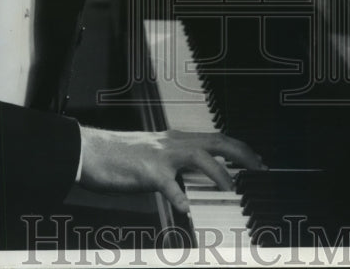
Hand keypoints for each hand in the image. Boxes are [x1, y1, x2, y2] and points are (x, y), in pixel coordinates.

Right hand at [77, 127, 264, 213]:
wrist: (90, 151)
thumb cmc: (118, 156)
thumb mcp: (153, 154)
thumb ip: (173, 163)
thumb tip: (190, 178)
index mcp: (175, 140)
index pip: (215, 138)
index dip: (238, 148)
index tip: (255, 160)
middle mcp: (172, 144)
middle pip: (215, 142)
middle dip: (241, 154)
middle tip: (259, 168)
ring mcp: (160, 156)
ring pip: (198, 157)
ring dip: (219, 173)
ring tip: (232, 189)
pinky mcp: (146, 172)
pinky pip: (168, 185)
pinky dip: (180, 197)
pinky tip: (187, 210)